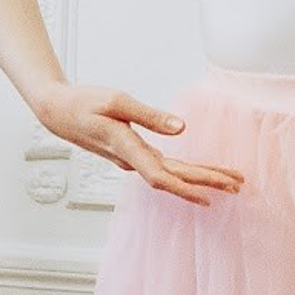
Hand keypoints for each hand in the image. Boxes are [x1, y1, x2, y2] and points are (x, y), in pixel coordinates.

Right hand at [32, 83, 241, 202]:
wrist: (56, 111)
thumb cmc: (82, 103)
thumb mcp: (116, 101)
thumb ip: (150, 115)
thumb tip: (181, 128)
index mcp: (126, 148)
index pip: (161, 176)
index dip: (189, 186)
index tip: (213, 193)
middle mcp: (130, 159)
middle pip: (172, 177)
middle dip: (206, 182)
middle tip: (238, 185)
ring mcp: (130, 159)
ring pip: (169, 173)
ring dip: (198, 177)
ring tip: (227, 181)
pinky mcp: (131, 154)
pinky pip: (162, 168)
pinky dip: (183, 172)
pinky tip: (196, 172)